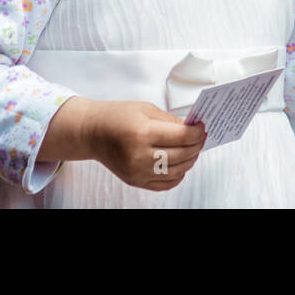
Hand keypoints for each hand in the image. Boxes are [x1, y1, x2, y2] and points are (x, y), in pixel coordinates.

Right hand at [89, 101, 206, 190]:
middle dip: (197, 145)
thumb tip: (191, 129)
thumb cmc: (116, 117)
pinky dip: (178, 176)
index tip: (202, 127)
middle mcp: (140, 155)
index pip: (182, 137)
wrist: (93, 132)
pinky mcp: (136, 181)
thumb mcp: (147, 109)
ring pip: (177, 171)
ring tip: (193, 150)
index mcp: (143, 133)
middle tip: (201, 137)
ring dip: (190, 161)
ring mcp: (138, 171)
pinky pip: (165, 184)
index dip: (197, 132)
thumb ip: (171, 120)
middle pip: (182, 155)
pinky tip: (181, 165)